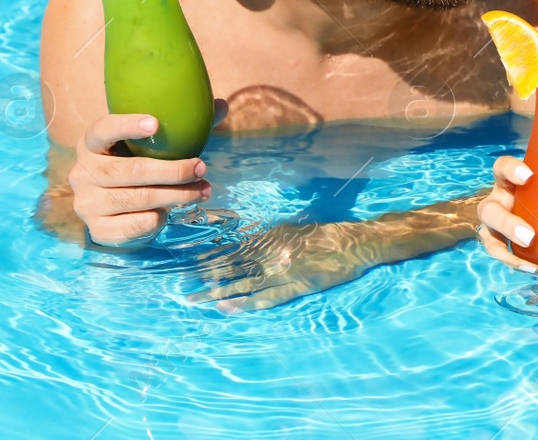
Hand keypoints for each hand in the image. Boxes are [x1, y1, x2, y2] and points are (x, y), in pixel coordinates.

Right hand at [68, 98, 226, 246]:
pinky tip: (169, 211)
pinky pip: (136, 223)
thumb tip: (222, 106)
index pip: (103, 130)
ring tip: (203, 191)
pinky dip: (159, 217)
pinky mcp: (97, 229)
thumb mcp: (150, 146)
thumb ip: (183, 125)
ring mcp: (86, 203)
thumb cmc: (136, 166)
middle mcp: (82, 173)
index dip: (127, 125)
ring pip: (138, 199)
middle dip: (172, 171)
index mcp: (91, 144)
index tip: (156, 123)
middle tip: (201, 168)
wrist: (112, 211)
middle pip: (130, 171)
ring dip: (176, 195)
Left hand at [188, 221, 380, 312]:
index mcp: (271, 237)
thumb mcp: (294, 230)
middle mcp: (272, 253)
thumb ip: (269, 239)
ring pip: (243, 283)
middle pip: (233, 266)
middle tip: (182, 286)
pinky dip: (246, 302)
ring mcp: (283, 271)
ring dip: (217, 292)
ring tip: (195, 300)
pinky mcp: (296, 286)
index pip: (234, 249)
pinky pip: (266, 297)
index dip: (211, 258)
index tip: (189, 265)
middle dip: (206, 276)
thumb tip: (244, 246)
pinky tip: (227, 307)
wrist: (355, 243)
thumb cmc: (326, 234)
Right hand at [476, 155, 537, 272]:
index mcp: (508, 181)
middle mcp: (497, 201)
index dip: (511, 170)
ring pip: (489, 237)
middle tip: (529, 237)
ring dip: (505, 252)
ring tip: (529, 265)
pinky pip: (500, 254)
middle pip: (490, 210)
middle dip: (506, 224)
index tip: (529, 176)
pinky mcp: (498, 242)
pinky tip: (536, 269)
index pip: (502, 168)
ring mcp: (494, 224)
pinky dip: (515, 263)